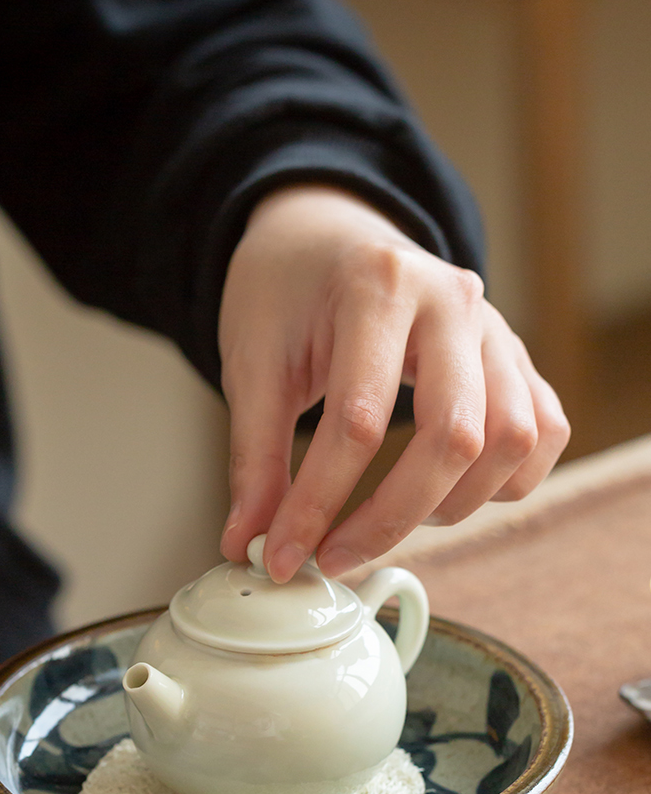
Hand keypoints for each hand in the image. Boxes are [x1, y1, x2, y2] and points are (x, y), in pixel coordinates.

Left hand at [218, 185, 570, 581]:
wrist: (325, 237)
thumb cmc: (287, 294)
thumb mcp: (252, 364)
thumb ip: (254, 457)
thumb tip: (250, 545)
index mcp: (377, 288)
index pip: (359, 422)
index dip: (318, 505)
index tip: (285, 556)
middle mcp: (452, 302)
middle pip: (453, 437)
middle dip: (392, 519)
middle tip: (336, 556)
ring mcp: (495, 328)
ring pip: (511, 441)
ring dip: (453, 503)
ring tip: (394, 516)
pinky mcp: (516, 357)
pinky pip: (542, 433)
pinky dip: (504, 481)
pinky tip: (447, 491)